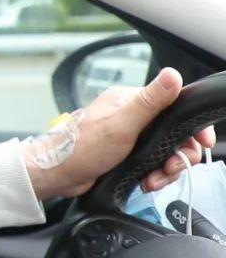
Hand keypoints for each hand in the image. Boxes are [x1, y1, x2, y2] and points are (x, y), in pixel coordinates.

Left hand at [26, 68, 215, 198]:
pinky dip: (154, 175)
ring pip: (165, 151)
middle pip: (174, 133)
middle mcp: (131, 116)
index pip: (174, 105)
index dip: (191, 126)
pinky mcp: (126, 155)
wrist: (57, 175)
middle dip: (178, 154)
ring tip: (154, 179)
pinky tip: (146, 182)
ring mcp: (129, 136)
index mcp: (130, 101)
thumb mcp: (120, 124)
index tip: (201, 142)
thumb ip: (149, 102)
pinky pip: (152, 164)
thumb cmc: (81, 147)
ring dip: (166, 169)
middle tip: (171, 167)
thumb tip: (172, 75)